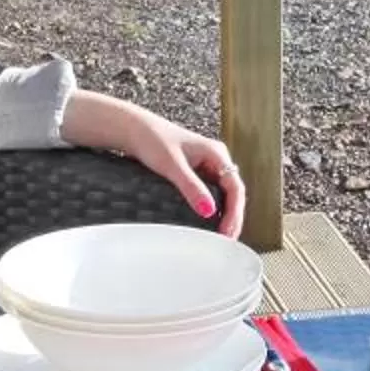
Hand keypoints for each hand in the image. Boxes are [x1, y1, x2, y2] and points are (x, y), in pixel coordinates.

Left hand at [62, 90, 246, 237]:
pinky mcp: (195, 173)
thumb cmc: (152, 140)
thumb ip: (191, 188)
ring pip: (223, 195)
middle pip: (233, 193)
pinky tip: (207, 223)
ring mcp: (206, 166)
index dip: (235, 212)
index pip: (235, 187)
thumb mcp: (172, 166)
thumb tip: (208, 211)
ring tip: (220, 236)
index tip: (228, 232)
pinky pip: (210, 194)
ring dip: (224, 214)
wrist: (133, 130)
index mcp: (217, 153)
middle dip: (232, 217)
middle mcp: (216, 159)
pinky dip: (212, 209)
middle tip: (226, 241)